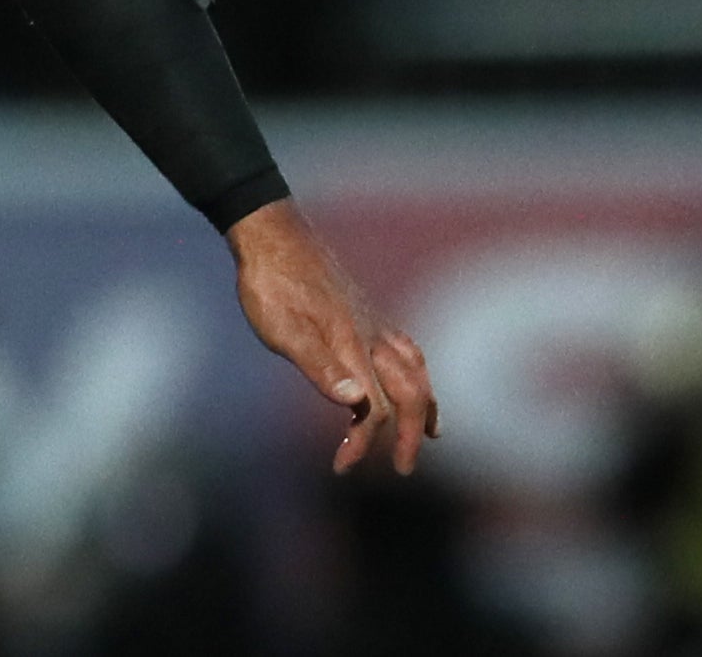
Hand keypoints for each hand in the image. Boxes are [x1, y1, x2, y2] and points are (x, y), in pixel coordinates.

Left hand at [228, 199, 438, 474]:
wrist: (271, 233)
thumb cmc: (268, 283)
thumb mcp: (280, 328)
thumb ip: (317, 365)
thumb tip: (356, 402)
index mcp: (352, 347)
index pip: (374, 410)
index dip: (363, 443)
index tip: (342, 467)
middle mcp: (373, 337)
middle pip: (411, 395)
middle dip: (412, 435)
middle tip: (405, 469)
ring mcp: (375, 322)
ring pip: (417, 371)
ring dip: (426, 406)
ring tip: (432, 433)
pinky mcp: (368, 312)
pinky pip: (408, 350)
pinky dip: (419, 374)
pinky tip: (412, 379)